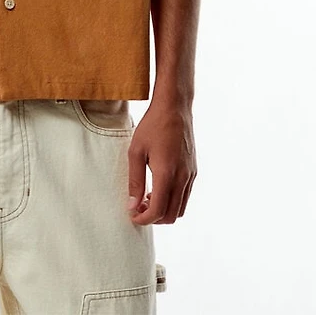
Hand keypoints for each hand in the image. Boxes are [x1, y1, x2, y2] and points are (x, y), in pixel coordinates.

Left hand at [126, 103, 196, 224]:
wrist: (175, 108)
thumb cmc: (153, 126)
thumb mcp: (136, 151)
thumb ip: (134, 180)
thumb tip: (132, 205)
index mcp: (167, 174)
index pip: (158, 211)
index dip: (144, 219)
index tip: (132, 215)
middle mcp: (183, 178)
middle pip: (171, 215)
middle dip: (154, 218)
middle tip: (138, 208)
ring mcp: (191, 175)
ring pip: (181, 208)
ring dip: (164, 210)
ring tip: (146, 198)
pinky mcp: (194, 170)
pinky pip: (185, 196)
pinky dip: (172, 200)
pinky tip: (157, 188)